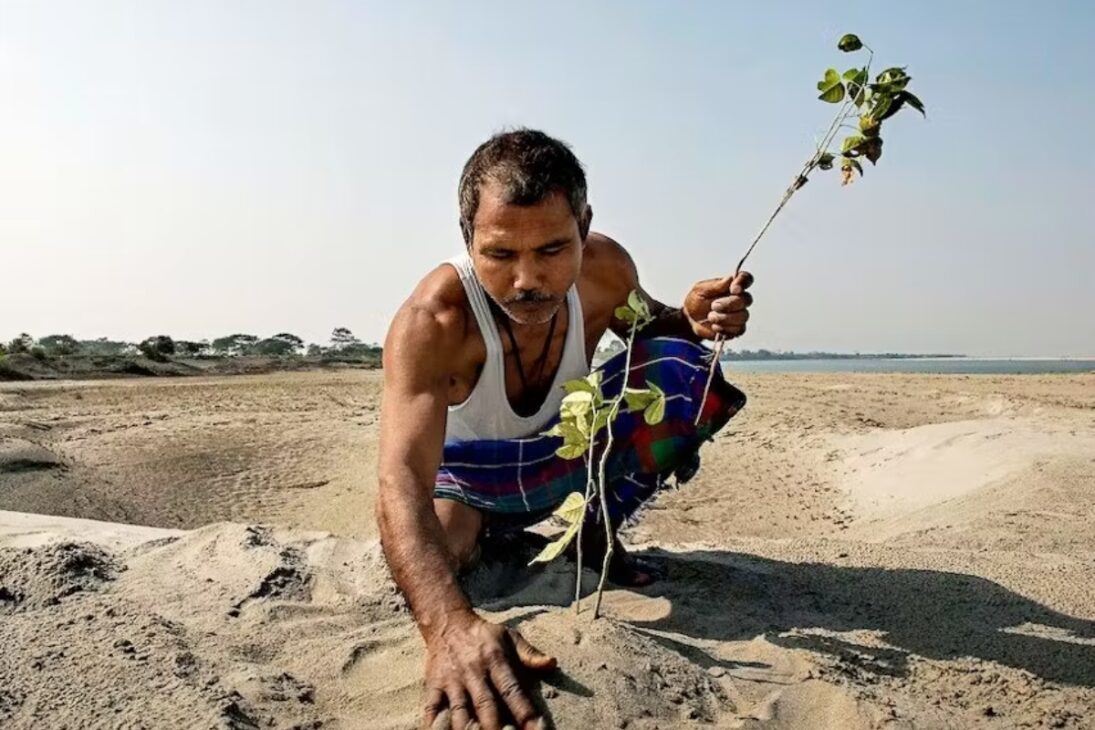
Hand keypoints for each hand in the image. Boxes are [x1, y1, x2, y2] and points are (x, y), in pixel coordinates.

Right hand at [422, 611, 556, 729]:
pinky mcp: (433, 687)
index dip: (524, 712)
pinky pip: (432, 710)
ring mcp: (452, 681)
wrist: (448, 622)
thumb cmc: (484, 635)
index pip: (512, 690)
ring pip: (460, 712)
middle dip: (497, 727)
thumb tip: (552, 663)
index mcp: (495, 660)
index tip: (536, 729)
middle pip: (485, 705)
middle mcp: (474, 672)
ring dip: (469, 729)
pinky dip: (435, 725)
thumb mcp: (510, 637)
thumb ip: (529, 654)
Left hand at [683, 270, 753, 339]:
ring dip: (725, 318)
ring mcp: (739, 315)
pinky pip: (739, 329)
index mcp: (731, 286)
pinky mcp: (736, 329)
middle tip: (714, 306)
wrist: (690, 320)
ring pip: (743, 316)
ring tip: (711, 317)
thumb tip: (730, 278)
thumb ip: (716, 285)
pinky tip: (715, 326)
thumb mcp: (700, 290)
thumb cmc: (696, 302)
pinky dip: (725, 328)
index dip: (743, 283)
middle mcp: (738, 299)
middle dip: (729, 304)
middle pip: (746, 299)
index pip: (746, 279)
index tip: (733, 289)